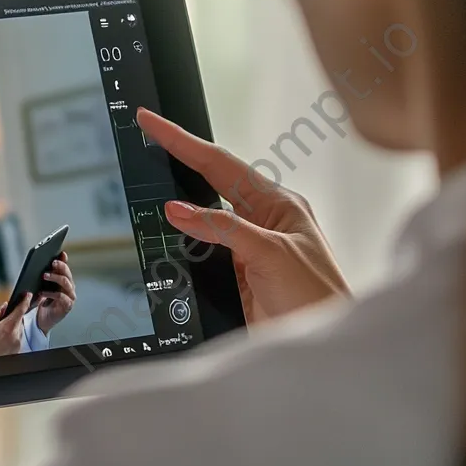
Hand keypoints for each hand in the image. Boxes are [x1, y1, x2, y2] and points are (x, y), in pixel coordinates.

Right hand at [0, 294, 30, 358]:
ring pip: (19, 329)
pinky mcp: (19, 349)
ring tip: (0, 334)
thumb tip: (2, 308)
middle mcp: (15, 335)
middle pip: (19, 320)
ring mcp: (18, 343)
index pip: (20, 310)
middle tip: (2, 321)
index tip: (28, 295)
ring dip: (13, 327)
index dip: (25, 300)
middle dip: (13, 317)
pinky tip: (3, 340)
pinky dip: (13, 336)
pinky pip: (19, 338)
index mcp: (7, 327)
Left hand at [36, 252, 75, 335]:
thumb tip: (37, 262)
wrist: (42, 318)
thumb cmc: (42, 300)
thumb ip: (43, 276)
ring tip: (44, 275)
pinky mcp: (67, 306)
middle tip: (52, 263)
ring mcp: (70, 296)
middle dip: (60, 266)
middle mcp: (69, 286)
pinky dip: (51, 293)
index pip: (65, 267)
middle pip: (67, 273)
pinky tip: (42, 292)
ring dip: (55, 277)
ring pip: (66, 283)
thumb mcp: (41, 286)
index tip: (60, 253)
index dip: (64, 259)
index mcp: (64, 279)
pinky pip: (61, 297)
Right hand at [137, 108, 349, 323]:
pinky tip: (162, 238)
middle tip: (142, 136)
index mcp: (277, 202)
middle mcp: (260, 221)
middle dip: (176, 159)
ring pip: (199, 217)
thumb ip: (221, 228)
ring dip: (175, 205)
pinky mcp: (233, 276)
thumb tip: (176, 209)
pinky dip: (178, 243)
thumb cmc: (317, 297)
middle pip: (207, 182)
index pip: (219, 163)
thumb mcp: (269, 253)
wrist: (322, 344)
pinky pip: (198, 250)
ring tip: (144, 179)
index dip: (181, 140)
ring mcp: (245, 248)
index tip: (151, 121)